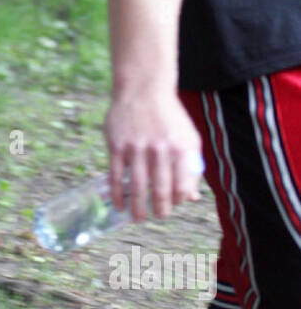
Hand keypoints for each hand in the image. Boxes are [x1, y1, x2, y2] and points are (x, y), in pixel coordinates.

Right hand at [104, 89, 203, 220]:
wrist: (144, 89)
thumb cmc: (170, 118)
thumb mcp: (189, 138)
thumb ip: (192, 168)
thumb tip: (191, 198)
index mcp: (181, 148)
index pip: (182, 185)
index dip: (178, 199)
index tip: (172, 205)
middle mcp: (159, 149)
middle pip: (159, 188)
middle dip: (159, 209)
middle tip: (158, 217)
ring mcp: (136, 147)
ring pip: (137, 185)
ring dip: (137, 207)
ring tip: (138, 218)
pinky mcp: (117, 145)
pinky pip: (116, 176)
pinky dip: (117, 194)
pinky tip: (120, 205)